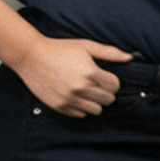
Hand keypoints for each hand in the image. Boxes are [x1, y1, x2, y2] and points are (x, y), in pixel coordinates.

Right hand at [12, 38, 131, 117]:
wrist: (30, 56)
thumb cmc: (59, 49)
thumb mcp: (86, 46)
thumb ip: (109, 53)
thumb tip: (128, 58)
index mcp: (90, 73)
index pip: (115, 86)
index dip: (113, 82)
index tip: (107, 79)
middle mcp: (81, 88)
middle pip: (107, 99)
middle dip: (106, 93)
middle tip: (99, 87)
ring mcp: (69, 98)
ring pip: (96, 110)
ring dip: (96, 103)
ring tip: (89, 94)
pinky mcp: (58, 105)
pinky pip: (80, 114)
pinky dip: (82, 108)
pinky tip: (77, 98)